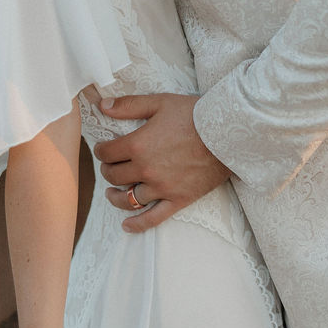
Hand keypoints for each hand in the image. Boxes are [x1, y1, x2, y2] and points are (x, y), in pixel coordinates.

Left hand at [93, 93, 229, 231]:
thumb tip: (102, 105)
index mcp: (138, 145)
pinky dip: (138, 224)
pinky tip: (127, 225)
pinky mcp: (178, 199)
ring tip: (112, 193)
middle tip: (110, 165)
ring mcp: (162, 187)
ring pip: (129, 199)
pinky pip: (153, 218)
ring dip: (116, 196)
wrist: (226, 133)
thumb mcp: (160, 102)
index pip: (107, 152)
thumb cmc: (194, 114)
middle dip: (108, 170)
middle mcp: (146, 169)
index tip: (103, 148)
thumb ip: (129, 105)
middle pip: (114, 175)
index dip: (101, 150)